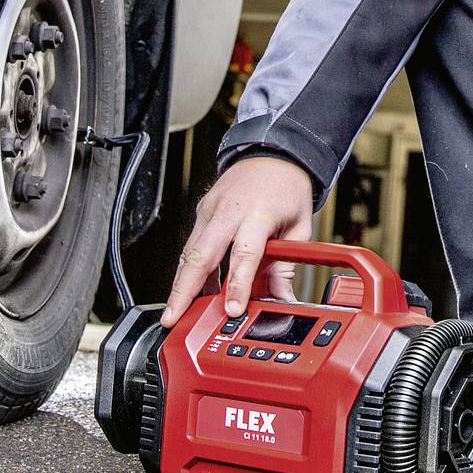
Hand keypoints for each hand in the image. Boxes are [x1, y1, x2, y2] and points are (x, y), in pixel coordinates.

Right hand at [162, 155, 314, 324]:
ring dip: (180, 285)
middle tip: (173, 318)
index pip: (244, 254)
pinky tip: (192, 292)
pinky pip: (192, 245)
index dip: (237, 285)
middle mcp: (228, 211)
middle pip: (199, 255)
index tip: (232, 310)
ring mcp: (210, 210)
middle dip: (183, 291)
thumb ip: (286, 265)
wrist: (274, 154)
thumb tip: (282, 298)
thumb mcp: (299, 227)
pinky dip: (189, 270)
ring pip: (189, 252)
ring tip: (175, 313)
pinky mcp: (202, 212)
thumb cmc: (287, 188)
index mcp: (257, 213)